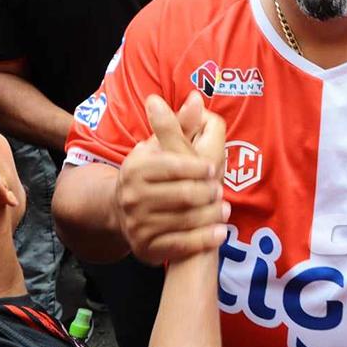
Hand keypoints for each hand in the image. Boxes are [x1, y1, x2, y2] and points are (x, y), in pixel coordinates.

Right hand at [114, 92, 227, 265]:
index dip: (198, 166)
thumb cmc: (151, 173)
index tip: (214, 167)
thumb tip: (197, 97)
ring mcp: (138, 225)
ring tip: (224, 210)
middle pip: (183, 194)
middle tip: (220, 190)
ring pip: (185, 221)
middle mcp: (131, 197)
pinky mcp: (147, 249)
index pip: (173, 165)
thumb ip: (181, 124)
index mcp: (135, 168)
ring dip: (210, 216)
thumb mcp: (160, 146)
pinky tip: (219, 233)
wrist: (122, 213)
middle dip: (207, 192)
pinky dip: (203, 240)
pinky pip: (181, 246)